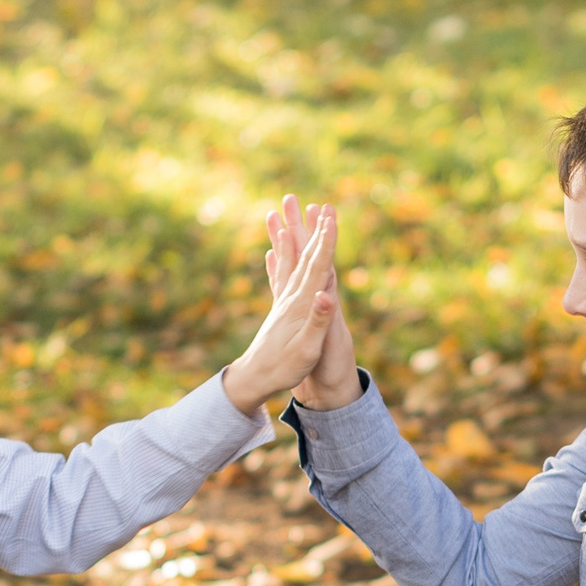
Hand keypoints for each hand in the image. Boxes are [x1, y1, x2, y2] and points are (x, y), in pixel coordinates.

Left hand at [263, 193, 358, 409]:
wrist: (254, 378)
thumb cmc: (283, 368)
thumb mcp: (307, 349)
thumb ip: (318, 321)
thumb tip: (326, 294)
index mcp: (301, 305)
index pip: (318, 267)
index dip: (326, 242)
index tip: (331, 218)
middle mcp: (290, 298)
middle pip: (304, 258)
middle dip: (313, 231)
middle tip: (319, 206)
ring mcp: (282, 302)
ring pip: (290, 263)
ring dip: (293, 239)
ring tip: (288, 217)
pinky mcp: (278, 309)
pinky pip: (281, 277)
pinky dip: (280, 259)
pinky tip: (274, 249)